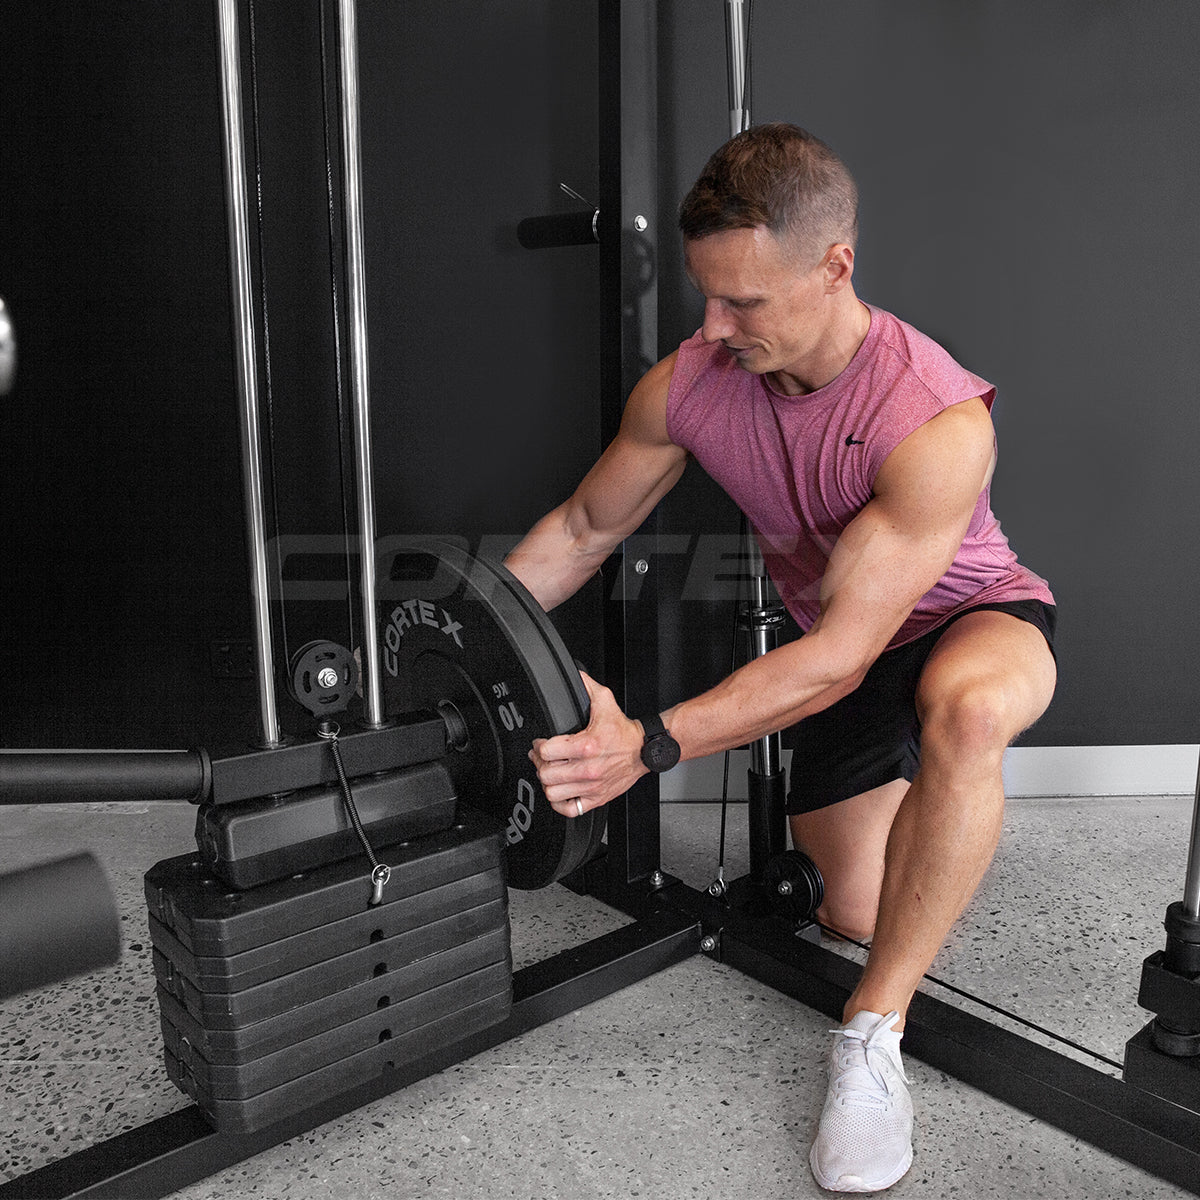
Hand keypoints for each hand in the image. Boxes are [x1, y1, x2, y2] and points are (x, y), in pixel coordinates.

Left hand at [530, 672, 646, 816]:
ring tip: (551, 773)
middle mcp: (588, 769)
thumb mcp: (605, 701)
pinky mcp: (597, 798)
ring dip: (548, 783)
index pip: (547, 751)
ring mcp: (592, 786)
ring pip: (553, 793)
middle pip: (546, 773)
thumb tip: (574, 674)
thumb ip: (587, 685)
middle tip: (543, 758)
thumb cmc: (624, 732)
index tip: (541, 744)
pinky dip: (559, 802)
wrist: (645, 750)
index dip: (539, 746)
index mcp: (587, 745)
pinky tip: (561, 790)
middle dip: (539, 763)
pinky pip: (568, 809)